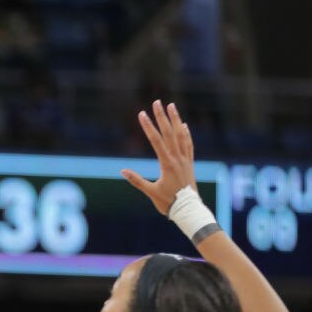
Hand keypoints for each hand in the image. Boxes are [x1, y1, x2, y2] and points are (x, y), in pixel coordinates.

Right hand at [121, 100, 196, 214]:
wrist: (188, 210)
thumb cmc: (168, 202)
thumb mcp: (150, 192)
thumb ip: (137, 181)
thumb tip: (122, 171)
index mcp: (167, 164)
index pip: (156, 141)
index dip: (148, 126)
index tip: (142, 114)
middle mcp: (177, 158)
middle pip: (169, 133)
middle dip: (162, 117)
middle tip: (157, 102)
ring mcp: (185, 160)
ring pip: (180, 135)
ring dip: (175, 120)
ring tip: (171, 106)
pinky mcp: (189, 164)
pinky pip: (188, 145)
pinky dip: (186, 134)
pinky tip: (184, 126)